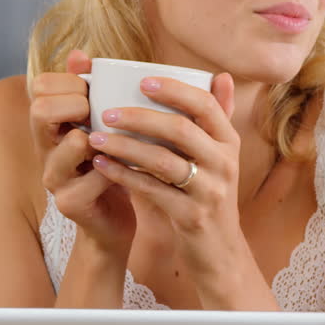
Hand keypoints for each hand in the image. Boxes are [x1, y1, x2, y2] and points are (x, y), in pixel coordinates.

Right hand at [29, 49, 136, 258]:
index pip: (40, 88)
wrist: (115, 221)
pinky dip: (119, 167)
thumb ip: (92, 92)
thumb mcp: (102, 126)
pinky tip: (135, 165)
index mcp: (51, 126)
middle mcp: (46, 149)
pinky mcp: (71, 203)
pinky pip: (97, 177)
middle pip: (41, 111)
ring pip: (70, 144)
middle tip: (102, 113)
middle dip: (77, 103)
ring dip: (101, 136)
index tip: (95, 89)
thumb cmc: (113, 164)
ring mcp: (55, 177)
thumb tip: (80, 54)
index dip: (69, 81)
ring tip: (119, 139)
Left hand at [87, 72, 246, 285]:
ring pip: (163, 161)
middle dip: (141, 117)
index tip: (143, 81)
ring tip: (96, 137)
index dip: (175, 90)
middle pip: (181, 130)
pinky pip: (153, 191)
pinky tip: (102, 165)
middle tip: (108, 111)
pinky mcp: (191, 216)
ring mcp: (209, 191)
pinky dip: (125, 176)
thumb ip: (217, 117)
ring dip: (126, 147)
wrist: (219, 250)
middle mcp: (224, 163)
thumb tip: (221, 75)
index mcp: (228, 141)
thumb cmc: (210, 193)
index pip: (206, 105)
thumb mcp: (221, 155)